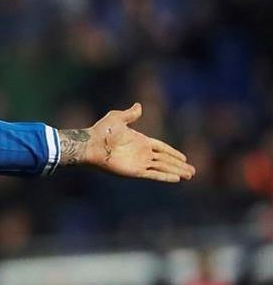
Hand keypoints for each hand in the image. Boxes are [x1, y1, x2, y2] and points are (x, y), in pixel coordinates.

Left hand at [58, 103, 194, 182]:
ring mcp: (140, 162)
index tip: (184, 157)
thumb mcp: (117, 118)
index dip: (173, 152)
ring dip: (177, 171)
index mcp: (140, 140)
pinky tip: (177, 179)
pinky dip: (165, 176)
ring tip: (190, 175)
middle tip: (193, 170)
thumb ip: (130, 114)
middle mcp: (142, 153)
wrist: (92, 144)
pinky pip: (154, 174)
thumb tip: (139, 105)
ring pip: (163, 167)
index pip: (162, 147)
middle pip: (166, 160)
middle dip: (179, 165)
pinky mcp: (136, 171)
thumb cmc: (102, 131)